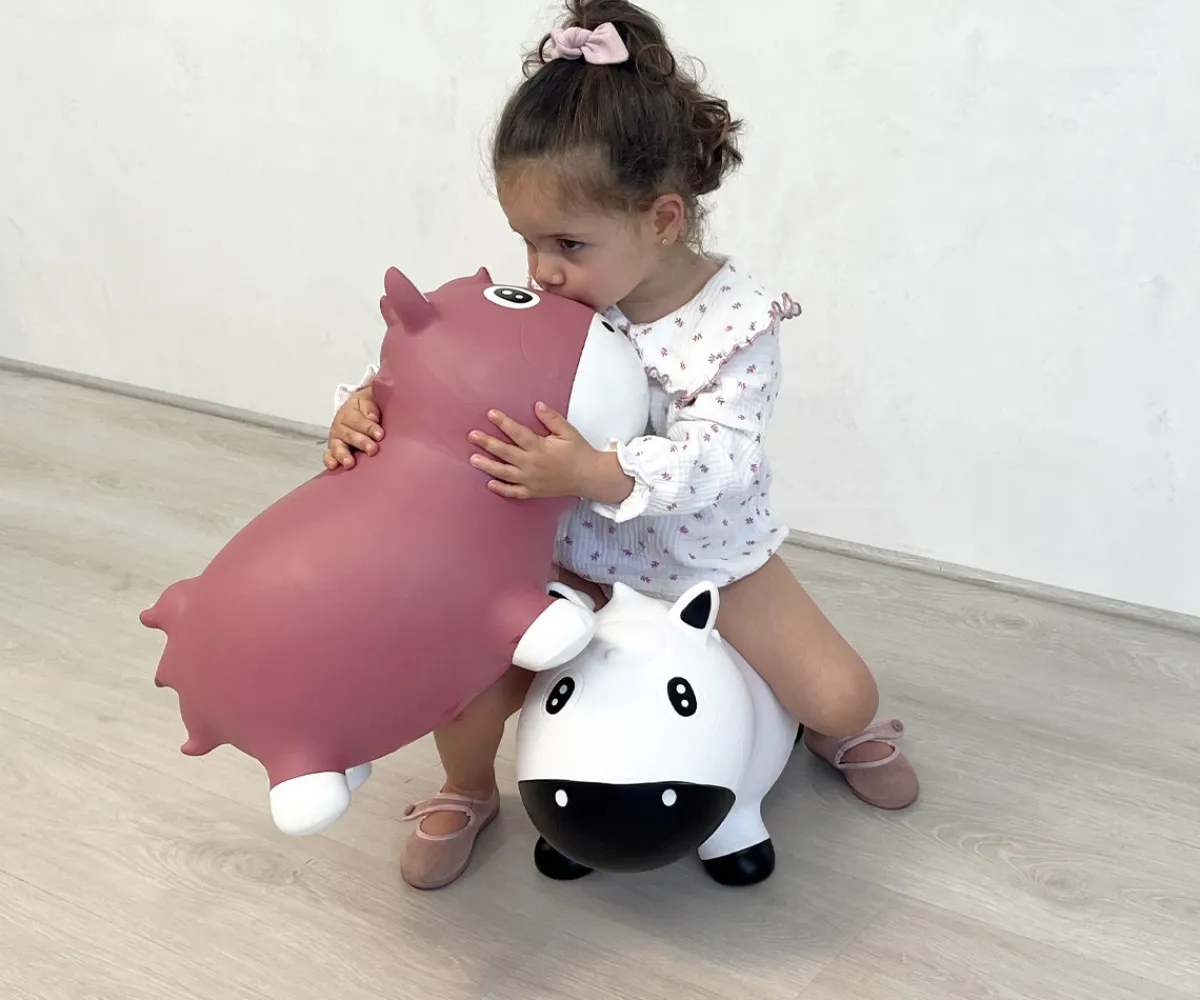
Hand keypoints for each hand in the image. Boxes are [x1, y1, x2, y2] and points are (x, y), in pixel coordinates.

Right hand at [324, 385, 382, 469]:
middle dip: (361, 442)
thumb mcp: (368, 400)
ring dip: (343, 455)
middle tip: (372, 449)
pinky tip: (333, 466)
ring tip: (349, 463)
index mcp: (348, 412)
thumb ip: (369, 407)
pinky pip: (329, 454)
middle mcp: (340, 425)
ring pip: (338, 446)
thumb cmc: (365, 406)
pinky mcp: (334, 448)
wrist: (356, 407)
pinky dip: (330, 460)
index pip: (359, 420)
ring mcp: (336, 438)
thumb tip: (372, 418)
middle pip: (349, 435)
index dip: (369, 428)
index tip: (380, 435)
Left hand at [468, 402, 633, 502]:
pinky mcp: (533, 491)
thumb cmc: (579, 453)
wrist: (590, 477)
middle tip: (472, 436)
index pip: (517, 433)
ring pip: (504, 473)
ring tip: (473, 459)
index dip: (503, 422)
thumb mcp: (568, 432)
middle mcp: (532, 464)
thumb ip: (552, 418)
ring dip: (487, 466)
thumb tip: (537, 405)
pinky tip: (490, 483)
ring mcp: (531, 480)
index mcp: (540, 448)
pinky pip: (514, 492)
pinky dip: (501, 489)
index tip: (491, 414)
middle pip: (504, 452)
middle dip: (487, 443)